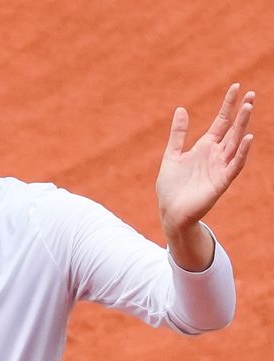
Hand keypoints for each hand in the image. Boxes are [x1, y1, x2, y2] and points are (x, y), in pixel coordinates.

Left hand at [156, 83, 254, 235]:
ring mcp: (220, 167)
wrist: (170, 211)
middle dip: (241, 112)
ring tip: (249, 107)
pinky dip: (241, 151)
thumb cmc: (171, 186)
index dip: (228, 105)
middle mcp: (215, 155)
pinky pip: (235, 164)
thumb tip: (181, 109)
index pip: (221, 122)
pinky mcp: (221, 181)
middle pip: (232, 129)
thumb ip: (178, 134)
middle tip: (252, 93)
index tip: (236, 87)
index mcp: (204, 147)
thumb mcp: (172, 154)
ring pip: (235, 143)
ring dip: (243, 126)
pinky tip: (246, 137)